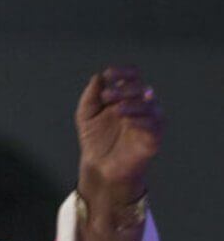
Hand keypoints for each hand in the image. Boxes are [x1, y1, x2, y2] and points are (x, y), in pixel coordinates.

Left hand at [75, 65, 163, 206]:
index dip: (122, 72)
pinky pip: (154, 126)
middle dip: (124, 89)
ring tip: (117, 110)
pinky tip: (128, 122)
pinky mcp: (153, 138)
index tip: (108, 74)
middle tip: (107, 96)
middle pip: (140, 88)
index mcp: (126, 96)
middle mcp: (141, 105)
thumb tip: (98, 76)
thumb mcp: (86, 115)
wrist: (99, 168)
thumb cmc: (94, 140)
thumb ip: (90, 96)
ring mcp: (149, 121)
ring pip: (149, 105)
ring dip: (133, 104)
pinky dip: (142, 122)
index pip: (132, 76)